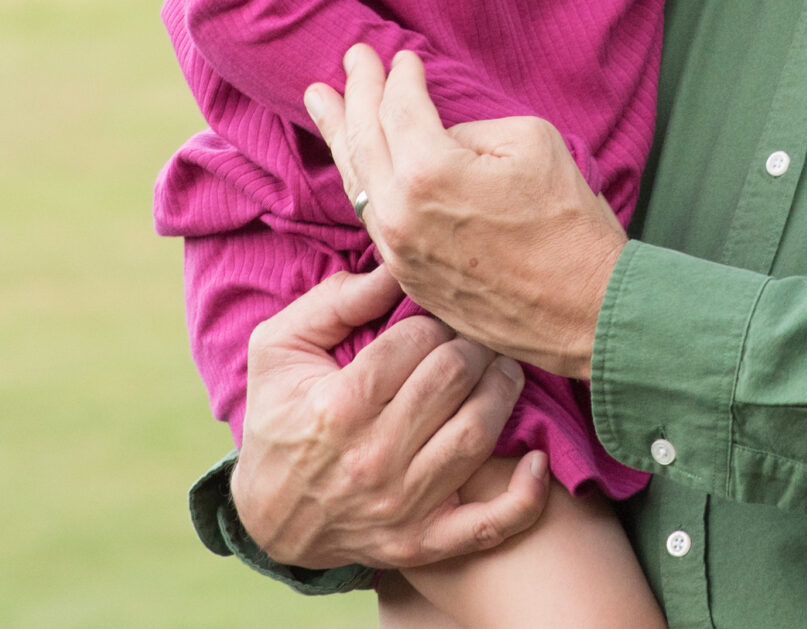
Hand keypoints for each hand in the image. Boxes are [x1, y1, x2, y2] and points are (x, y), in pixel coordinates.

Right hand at [229, 262, 549, 568]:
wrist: (268, 518)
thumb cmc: (277, 420)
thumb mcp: (279, 348)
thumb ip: (335, 301)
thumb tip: (395, 264)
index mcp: (338, 407)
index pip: (415, 342)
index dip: (434, 318)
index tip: (436, 315)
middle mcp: (373, 460)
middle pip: (453, 379)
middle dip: (472, 344)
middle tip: (474, 334)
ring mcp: (402, 507)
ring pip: (477, 434)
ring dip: (502, 390)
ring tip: (501, 368)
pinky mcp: (423, 542)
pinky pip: (489, 525)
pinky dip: (525, 496)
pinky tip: (537, 459)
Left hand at [306, 45, 625, 379]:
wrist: (586, 309)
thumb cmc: (569, 224)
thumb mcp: (531, 143)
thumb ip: (472, 129)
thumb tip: (445, 139)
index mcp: (428, 173)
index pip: (398, 108)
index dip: (400, 76)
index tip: (404, 57)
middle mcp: (400, 215)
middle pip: (363, 140)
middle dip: (355, 92)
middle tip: (351, 56)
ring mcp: (399, 252)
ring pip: (356, 182)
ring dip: (340, 136)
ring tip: (323, 102)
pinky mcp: (409, 278)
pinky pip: (373, 218)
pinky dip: (361, 180)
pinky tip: (357, 164)